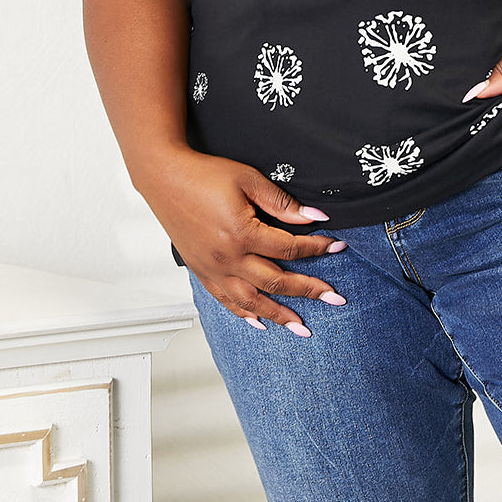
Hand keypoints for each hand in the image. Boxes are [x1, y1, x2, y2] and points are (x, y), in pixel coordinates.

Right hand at [137, 149, 346, 335]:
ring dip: (279, 315)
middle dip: (309, 291)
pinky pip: (226, 301)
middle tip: (335, 299)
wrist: (164, 177)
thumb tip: (314, 216)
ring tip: (302, 327)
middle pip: (277, 281)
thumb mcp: (248, 179)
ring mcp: (213, 269)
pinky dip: (245, 314)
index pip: (289, 249)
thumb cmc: (205, 174)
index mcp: (242, 233)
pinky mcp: (201, 271)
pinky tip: (259, 322)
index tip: (338, 246)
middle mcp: (228, 258)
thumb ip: (281, 203)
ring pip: (252, 301)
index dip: (317, 247)